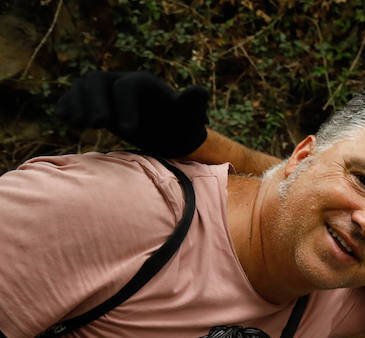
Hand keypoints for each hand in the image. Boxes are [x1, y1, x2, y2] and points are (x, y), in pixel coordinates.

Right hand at [56, 70, 208, 157]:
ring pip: (81, 87)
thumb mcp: (190, 117)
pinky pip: (71, 98)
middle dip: (93, 102)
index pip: (127, 87)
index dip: (125, 107)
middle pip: (96, 81)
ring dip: (77, 104)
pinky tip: (66, 120)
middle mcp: (119, 80)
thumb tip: (200, 91)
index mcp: (142, 82)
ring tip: (80, 125)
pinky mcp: (91, 102)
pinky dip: (66, 107)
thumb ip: (193, 104)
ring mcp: (103, 90)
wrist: (167, 129)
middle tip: (99, 126)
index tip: (130, 131)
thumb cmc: (180, 123)